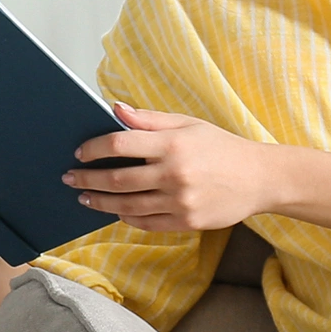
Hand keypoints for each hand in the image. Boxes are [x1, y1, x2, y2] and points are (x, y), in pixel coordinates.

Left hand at [65, 103, 280, 232]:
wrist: (260, 178)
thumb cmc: (222, 147)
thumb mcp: (188, 124)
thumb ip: (150, 119)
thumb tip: (115, 109)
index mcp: (173, 144)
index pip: (120, 143)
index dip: (94, 148)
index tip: (80, 152)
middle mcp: (174, 173)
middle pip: (118, 178)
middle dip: (88, 178)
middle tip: (70, 178)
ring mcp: (180, 201)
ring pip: (127, 205)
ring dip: (100, 202)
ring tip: (85, 198)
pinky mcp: (186, 222)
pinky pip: (146, 222)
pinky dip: (126, 217)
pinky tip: (115, 211)